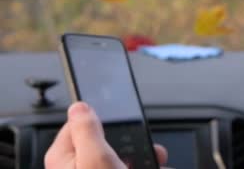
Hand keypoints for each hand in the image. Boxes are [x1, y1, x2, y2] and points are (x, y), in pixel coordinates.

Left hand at [45, 102, 168, 167]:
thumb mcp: (95, 158)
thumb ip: (86, 128)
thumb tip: (79, 105)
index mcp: (64, 156)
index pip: (79, 121)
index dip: (102, 114)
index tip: (121, 108)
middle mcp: (78, 166)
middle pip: (107, 138)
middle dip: (131, 139)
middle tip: (146, 142)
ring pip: (122, 155)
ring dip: (143, 155)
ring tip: (156, 159)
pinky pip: (130, 165)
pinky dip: (146, 164)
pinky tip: (156, 165)